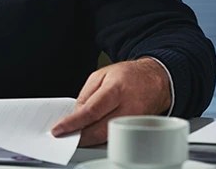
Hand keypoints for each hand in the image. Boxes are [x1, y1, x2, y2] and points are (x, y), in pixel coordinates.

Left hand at [51, 57, 170, 145]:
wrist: (155, 80)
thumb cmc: (128, 76)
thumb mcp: (100, 75)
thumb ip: (85, 95)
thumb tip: (75, 115)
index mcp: (116, 89)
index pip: (91, 111)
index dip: (73, 123)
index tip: (59, 129)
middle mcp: (128, 107)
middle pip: (99, 129)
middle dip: (79, 136)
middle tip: (66, 135)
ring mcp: (135, 120)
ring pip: (108, 137)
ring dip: (90, 139)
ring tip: (78, 134)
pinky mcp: (137, 129)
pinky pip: (116, 137)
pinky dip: (102, 138)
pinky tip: (93, 133)